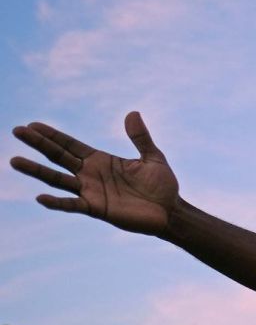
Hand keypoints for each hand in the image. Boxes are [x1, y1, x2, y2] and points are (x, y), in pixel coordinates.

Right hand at [11, 111, 178, 235]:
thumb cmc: (161, 185)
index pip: (70, 145)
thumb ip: (140, 137)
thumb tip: (133, 113)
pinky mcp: (97, 209)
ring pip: (58, 179)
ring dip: (37, 171)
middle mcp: (90, 174)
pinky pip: (72, 205)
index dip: (52, 135)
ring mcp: (91, 192)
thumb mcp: (152, 157)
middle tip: (17, 131)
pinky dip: (57, 203)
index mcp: (101, 160)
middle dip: (38, 144)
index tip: (32, 125)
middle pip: (58, 157)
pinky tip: (40, 197)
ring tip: (14, 161)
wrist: (170, 211)